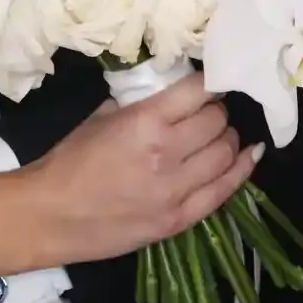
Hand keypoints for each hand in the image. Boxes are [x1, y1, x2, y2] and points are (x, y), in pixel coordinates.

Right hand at [26, 73, 258, 265]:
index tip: (206, 84)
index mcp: (145, 122)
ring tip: (219, 135)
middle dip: (216, 112)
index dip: (207, 84)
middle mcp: (167, 153)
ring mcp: (177, 190)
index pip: (197, 91)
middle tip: (208, 112)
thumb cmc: (70, 161)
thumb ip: (139, 105)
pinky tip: (250, 154)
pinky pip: (225, 190)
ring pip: (226, 153)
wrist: (52, 215)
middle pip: (217, 122)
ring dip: (227, 138)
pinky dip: (241, 169)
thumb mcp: (101, 117)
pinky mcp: (181, 219)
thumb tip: (169, 96)